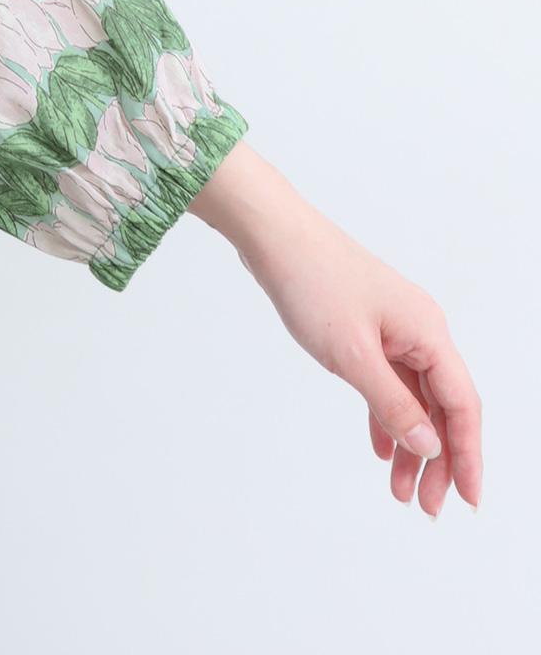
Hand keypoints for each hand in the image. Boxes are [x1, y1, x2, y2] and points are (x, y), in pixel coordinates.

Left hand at [187, 140, 482, 516]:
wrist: (274, 235)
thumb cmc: (312, 282)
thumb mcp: (352, 354)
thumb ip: (391, 402)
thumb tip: (429, 445)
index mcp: (428, 332)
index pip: (461, 405)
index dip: (467, 454)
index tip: (466, 500)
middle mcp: (418, 330)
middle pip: (440, 405)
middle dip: (437, 458)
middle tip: (426, 506)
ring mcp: (392, 327)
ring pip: (412, 396)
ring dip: (410, 442)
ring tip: (401, 491)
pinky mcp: (365, 326)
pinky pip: (387, 380)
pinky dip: (385, 414)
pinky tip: (382, 449)